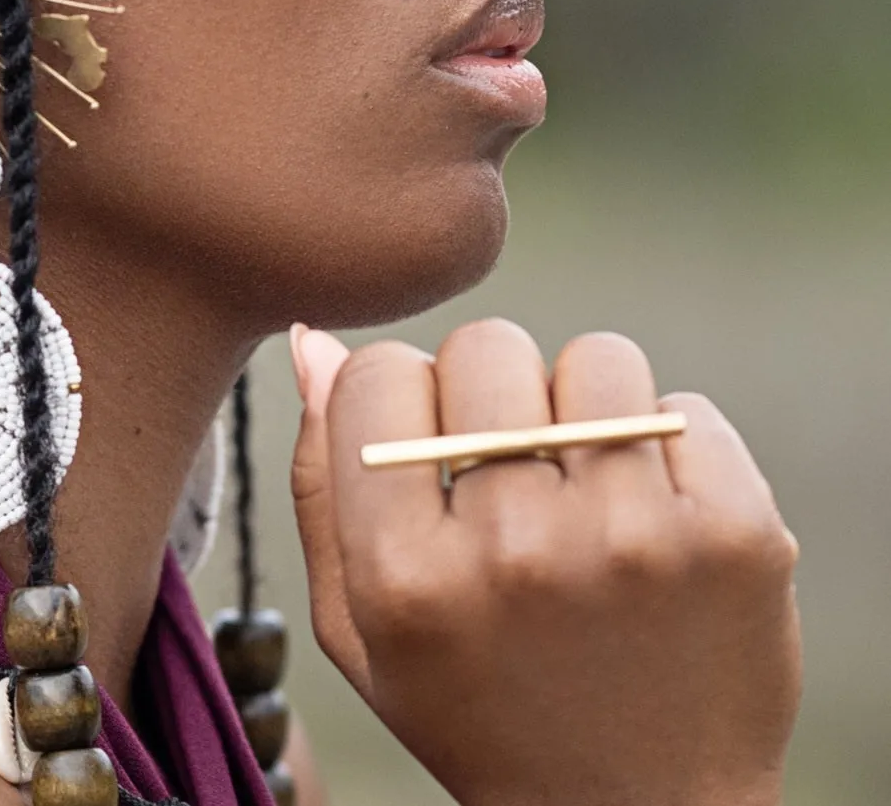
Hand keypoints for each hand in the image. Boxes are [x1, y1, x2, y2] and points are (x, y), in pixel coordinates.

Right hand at [288, 319, 799, 805]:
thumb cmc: (478, 710)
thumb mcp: (359, 627)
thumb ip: (321, 479)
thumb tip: (316, 342)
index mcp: (405, 573)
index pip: (381, 370)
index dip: (402, 399)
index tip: (432, 454)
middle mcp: (515, 551)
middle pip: (486, 347)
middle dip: (492, 394)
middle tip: (513, 473)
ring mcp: (634, 542)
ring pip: (595, 360)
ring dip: (586, 409)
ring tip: (586, 488)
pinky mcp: (736, 541)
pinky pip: (687, 410)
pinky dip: (673, 450)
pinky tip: (657, 519)